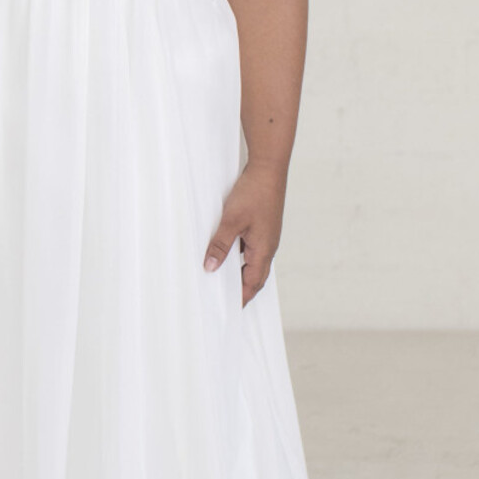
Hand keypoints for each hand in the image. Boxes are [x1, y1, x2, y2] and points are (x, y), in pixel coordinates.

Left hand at [203, 161, 285, 306]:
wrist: (269, 169)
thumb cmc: (254, 193)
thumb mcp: (231, 221)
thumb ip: (220, 245)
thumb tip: (210, 268)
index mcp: (264, 250)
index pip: (253, 283)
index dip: (242, 298)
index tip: (231, 310)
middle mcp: (268, 246)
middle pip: (255, 276)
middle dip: (242, 289)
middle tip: (226, 299)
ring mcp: (267, 235)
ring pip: (254, 261)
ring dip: (240, 271)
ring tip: (222, 277)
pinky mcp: (263, 225)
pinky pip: (252, 247)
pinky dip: (241, 255)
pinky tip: (228, 250)